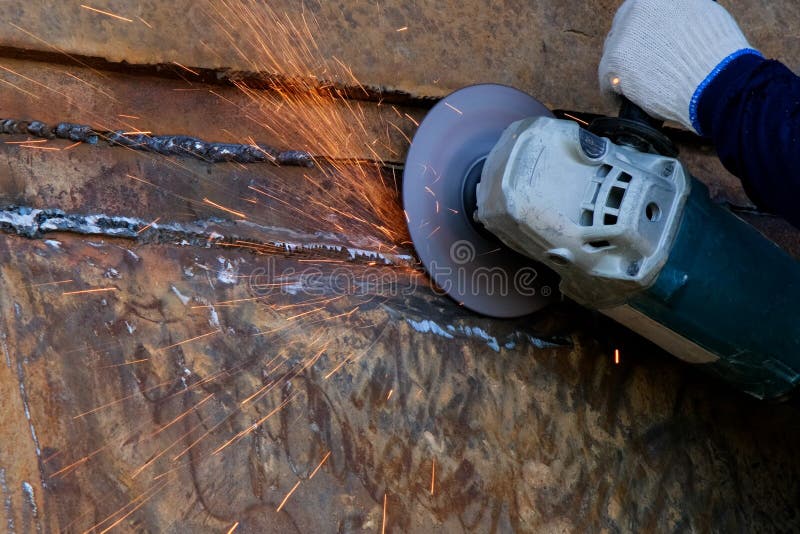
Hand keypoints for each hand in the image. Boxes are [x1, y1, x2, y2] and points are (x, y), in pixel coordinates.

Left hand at [598, 0, 759, 133]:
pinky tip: (624, 100)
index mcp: (655, 0)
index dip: (642, 32)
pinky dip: (614, 92)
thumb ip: (679, 16)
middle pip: (622, 31)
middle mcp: (635, 10)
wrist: (715, 79)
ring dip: (622, 69)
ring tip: (634, 85)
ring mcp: (623, 35)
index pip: (638, 13)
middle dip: (629, 48)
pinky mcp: (614, 61)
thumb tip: (673, 23)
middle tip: (639, 66)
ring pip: (612, 54)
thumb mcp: (703, 15)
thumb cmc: (718, 54)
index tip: (646, 44)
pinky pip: (606, 80)